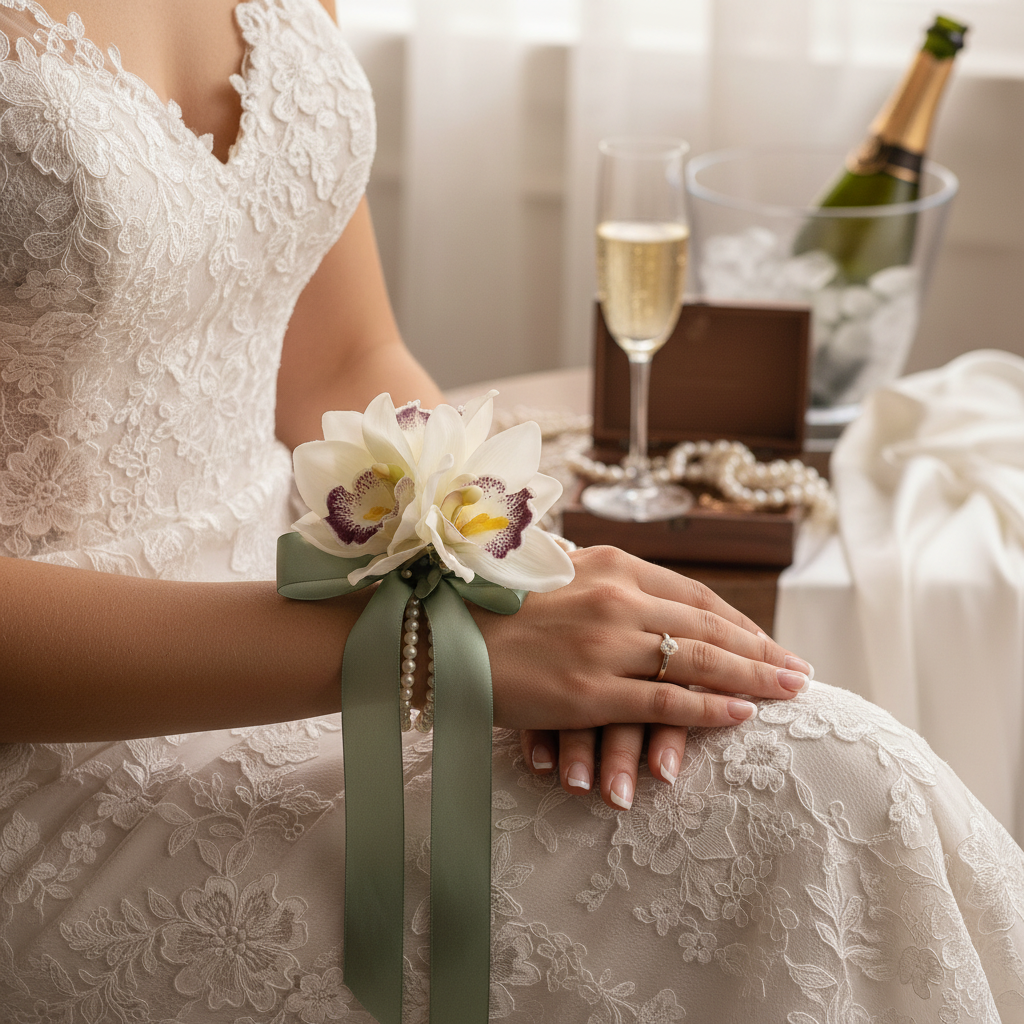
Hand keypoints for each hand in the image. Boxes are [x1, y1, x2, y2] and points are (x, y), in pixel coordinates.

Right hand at [470, 545, 811, 809]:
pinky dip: (710, 708)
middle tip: (800, 670)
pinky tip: (743, 714)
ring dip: (754, 678)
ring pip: (698, 661)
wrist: (437, 635)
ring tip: (792, 691)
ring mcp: (605, 645)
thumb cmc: (492, 607)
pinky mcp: (589, 691)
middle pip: (708, 626)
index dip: (738, 620)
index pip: (693, 594)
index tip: (767, 641)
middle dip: (762, 650)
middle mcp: (615, 598)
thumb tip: (637, 597)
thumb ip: (601, 583)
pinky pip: (665, 699)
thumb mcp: (555, 578)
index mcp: (609, 565)